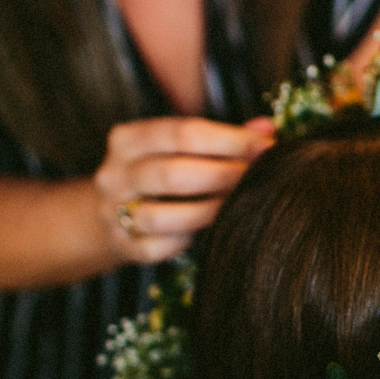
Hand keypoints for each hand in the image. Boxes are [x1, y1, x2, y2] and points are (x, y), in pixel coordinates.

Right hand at [95, 115, 274, 263]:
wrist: (115, 212)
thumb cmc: (161, 173)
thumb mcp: (180, 146)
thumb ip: (222, 137)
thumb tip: (266, 129)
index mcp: (128, 138)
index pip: (183, 133)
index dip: (230, 140)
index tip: (266, 146)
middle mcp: (114, 174)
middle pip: (172, 174)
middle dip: (224, 176)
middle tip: (259, 178)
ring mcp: (113, 212)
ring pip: (161, 216)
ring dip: (208, 212)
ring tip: (238, 205)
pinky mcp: (122, 246)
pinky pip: (158, 248)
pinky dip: (187, 241)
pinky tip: (209, 231)